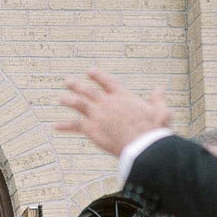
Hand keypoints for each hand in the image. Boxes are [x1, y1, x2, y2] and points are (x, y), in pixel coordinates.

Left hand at [55, 69, 171, 156]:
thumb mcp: (161, 111)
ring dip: (68, 100)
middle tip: (68, 82)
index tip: (89, 71)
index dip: (97, 75)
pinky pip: (75, 125)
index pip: (107, 81)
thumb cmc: (154, 130)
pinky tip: (55, 127)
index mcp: (122, 96)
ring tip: (60, 99)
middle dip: (76, 85)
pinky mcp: (92, 129)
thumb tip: (161, 88)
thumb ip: (158, 99)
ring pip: (78, 103)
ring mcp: (98, 114)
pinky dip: (65, 126)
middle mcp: (107, 102)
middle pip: (88, 90)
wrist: (142, 145)